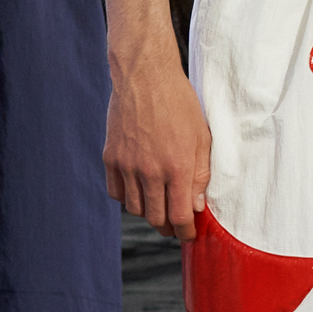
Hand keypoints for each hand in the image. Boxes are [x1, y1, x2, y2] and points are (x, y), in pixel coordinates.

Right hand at [104, 49, 212, 238]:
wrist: (145, 77)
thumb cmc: (179, 103)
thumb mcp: (202, 137)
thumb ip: (200, 175)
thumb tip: (197, 206)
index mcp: (177, 167)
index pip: (180, 216)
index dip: (185, 231)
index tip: (189, 235)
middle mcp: (149, 171)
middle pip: (156, 218)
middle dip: (168, 226)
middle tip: (175, 224)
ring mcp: (127, 165)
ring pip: (135, 208)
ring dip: (148, 212)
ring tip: (158, 206)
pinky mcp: (110, 157)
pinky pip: (116, 192)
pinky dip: (127, 197)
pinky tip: (138, 191)